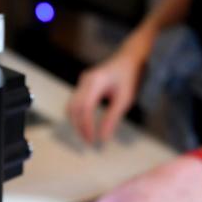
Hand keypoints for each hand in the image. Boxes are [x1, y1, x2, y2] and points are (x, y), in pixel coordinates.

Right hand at [67, 28, 153, 145]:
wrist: (129, 58)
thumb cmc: (129, 77)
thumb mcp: (124, 99)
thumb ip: (112, 118)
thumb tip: (103, 139)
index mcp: (96, 81)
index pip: (85, 107)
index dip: (86, 126)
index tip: (92, 140)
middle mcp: (85, 80)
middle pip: (73, 107)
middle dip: (79, 126)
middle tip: (88, 142)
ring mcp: (83, 81)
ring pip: (72, 105)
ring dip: (77, 122)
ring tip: (87, 136)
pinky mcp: (84, 84)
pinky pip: (76, 102)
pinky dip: (79, 115)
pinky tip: (87, 125)